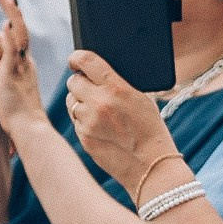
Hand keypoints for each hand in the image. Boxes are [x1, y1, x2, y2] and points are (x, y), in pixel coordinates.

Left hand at [0, 0, 46, 134]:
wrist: (28, 128)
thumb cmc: (21, 117)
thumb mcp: (15, 92)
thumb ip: (13, 79)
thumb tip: (9, 78)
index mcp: (24, 66)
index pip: (18, 39)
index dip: (12, 24)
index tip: (5, 10)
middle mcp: (25, 62)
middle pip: (21, 30)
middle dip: (13, 11)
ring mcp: (21, 65)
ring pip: (19, 33)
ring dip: (11, 13)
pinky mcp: (13, 71)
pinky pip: (12, 47)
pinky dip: (11, 32)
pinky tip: (7, 19)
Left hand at [66, 50, 181, 199]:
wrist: (151, 166)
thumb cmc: (151, 130)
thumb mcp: (142, 99)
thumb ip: (118, 84)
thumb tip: (97, 74)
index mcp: (117, 88)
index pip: (86, 60)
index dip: (77, 57)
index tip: (75, 60)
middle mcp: (99, 102)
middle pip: (73, 81)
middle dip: (80, 82)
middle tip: (90, 89)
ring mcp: (88, 121)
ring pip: (71, 101)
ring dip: (79, 102)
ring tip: (98, 111)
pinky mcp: (83, 137)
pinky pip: (75, 120)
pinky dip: (83, 120)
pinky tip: (99, 127)